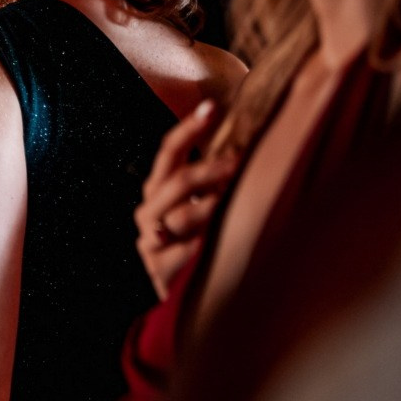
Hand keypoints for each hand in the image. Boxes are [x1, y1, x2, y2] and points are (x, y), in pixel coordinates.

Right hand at [134, 100, 237, 299]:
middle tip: (238, 163)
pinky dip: (197, 248)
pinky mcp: (158, 271)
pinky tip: (213, 244)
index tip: (212, 107)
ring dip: (208, 209)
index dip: (188, 129)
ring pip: (179, 218)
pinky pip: (181, 255)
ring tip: (230, 203)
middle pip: (175, 182)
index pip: (168, 152)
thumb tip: (251, 145)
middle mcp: (149, 212)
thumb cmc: (194, 242)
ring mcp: (151, 242)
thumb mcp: (199, 207)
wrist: (173, 293)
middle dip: (208, 170)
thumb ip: (214, 182)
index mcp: (157, 190)